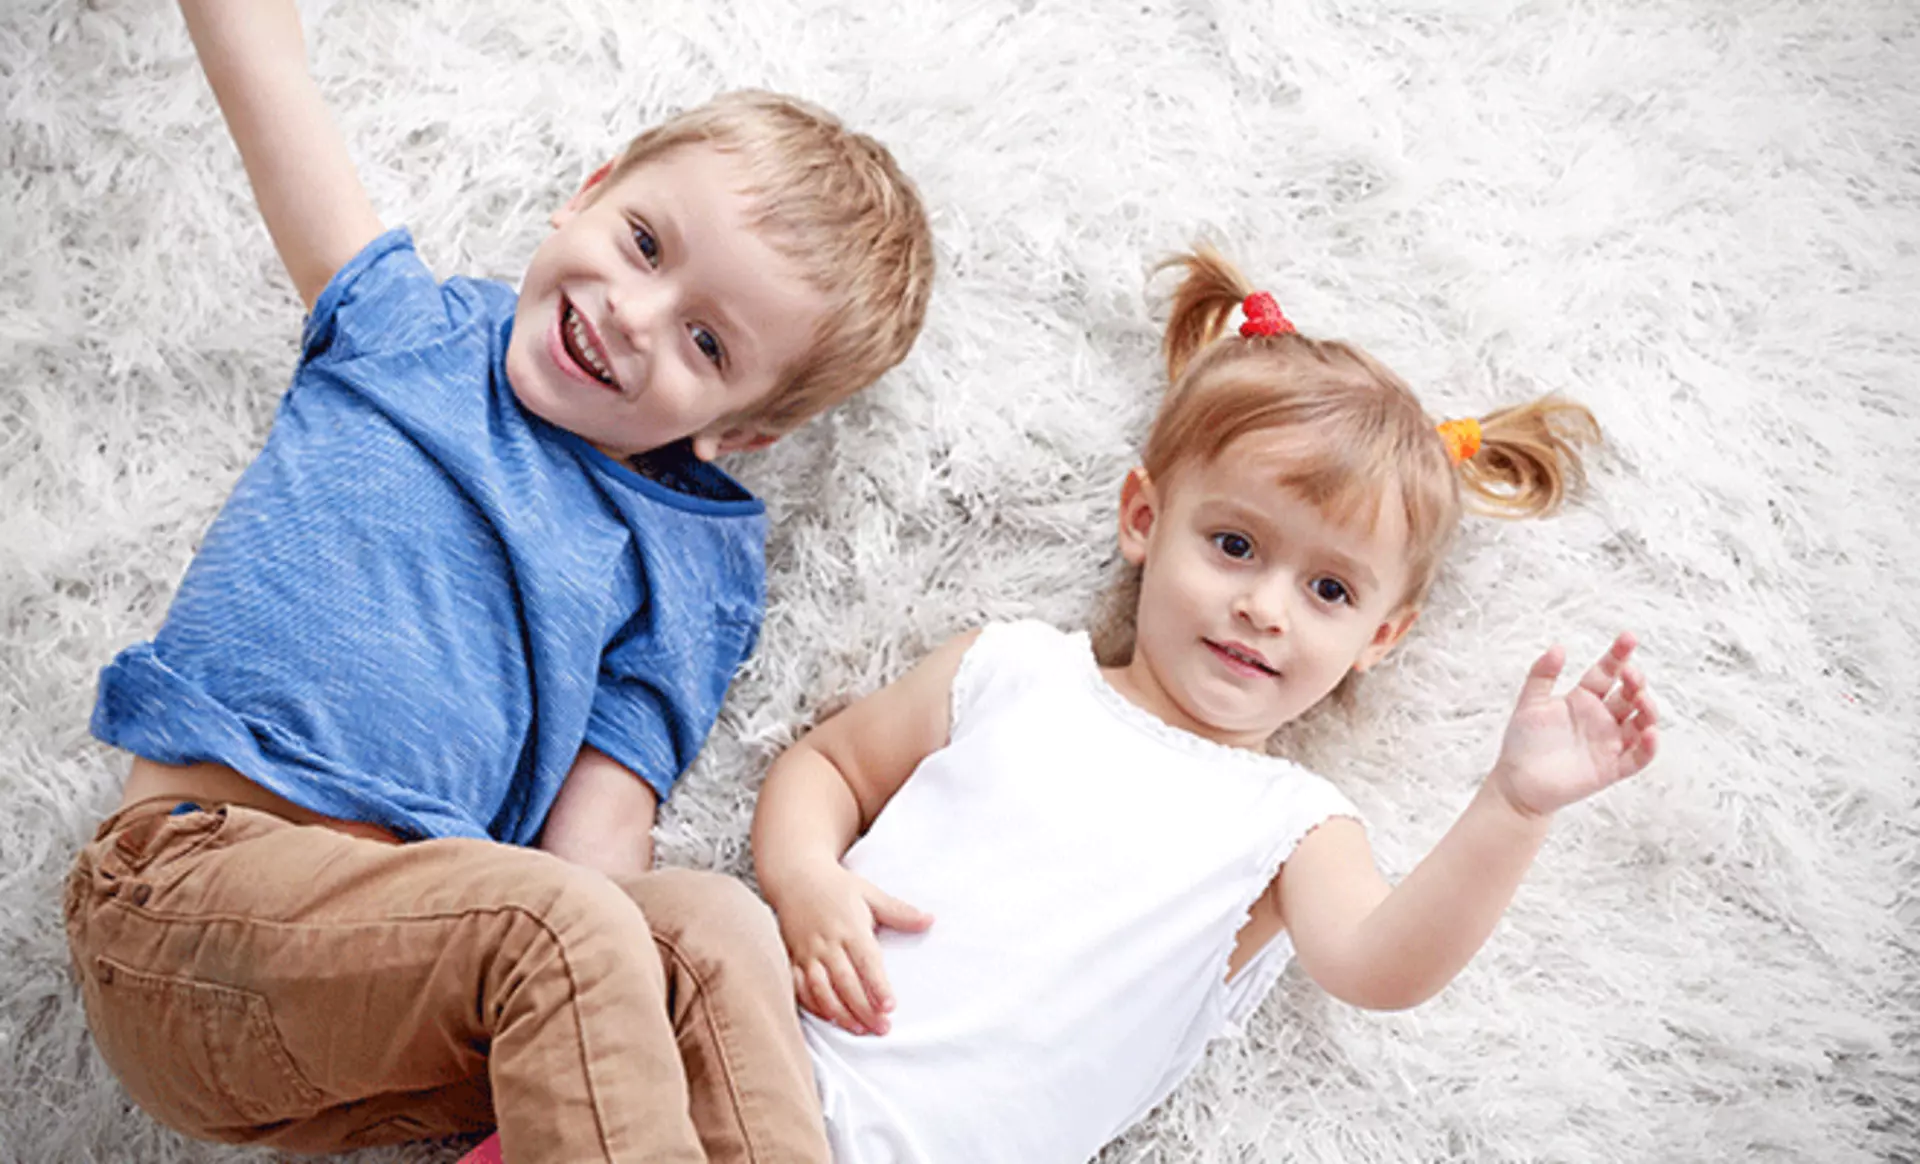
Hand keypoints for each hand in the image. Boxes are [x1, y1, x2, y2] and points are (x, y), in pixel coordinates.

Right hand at [775, 864, 930, 1036]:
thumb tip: (930, 920)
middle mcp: (828, 944)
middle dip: (864, 1009)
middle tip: (882, 1028)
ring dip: (840, 1013)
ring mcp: (808, 954)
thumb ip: (899, 911)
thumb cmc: (838, 887)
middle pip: (846, 982)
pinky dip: (814, 1006)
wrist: (796, 878)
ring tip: (859, 1029)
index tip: (890, 1007)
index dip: (878, 986)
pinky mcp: (794, 959)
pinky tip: (831, 1018)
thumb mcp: (870, 893)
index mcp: (850, 928)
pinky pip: (801, 988)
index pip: (867, 961)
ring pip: (822, 990)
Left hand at [1490, 632, 1659, 817]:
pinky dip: (1648, 747)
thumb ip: (1542, 675)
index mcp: (1583, 699)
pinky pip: (1637, 758)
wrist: (1517, 783)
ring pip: (1641, 723)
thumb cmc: (1523, 742)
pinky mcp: (1612, 768)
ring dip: (1648, 709)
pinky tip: (1649, 732)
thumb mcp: (1530, 703)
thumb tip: (1559, 647)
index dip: (1618, 655)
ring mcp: (1609, 743)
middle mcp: (1601, 719)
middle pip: (1628, 695)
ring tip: (1641, 699)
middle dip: (1634, 681)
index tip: (1628, 637)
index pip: (1607, 672)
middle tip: (1630, 674)